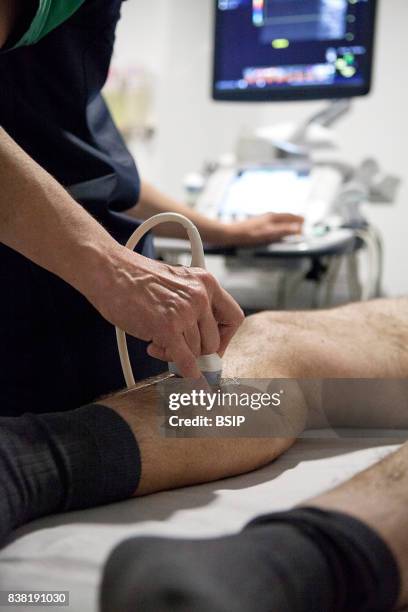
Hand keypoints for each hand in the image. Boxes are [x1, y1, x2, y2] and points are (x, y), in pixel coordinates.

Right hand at [89, 246, 244, 378]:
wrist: (110, 271)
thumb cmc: (136, 277)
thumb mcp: (177, 283)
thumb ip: (192, 306)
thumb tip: (199, 340)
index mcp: (205, 282)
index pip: (233, 318)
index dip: (225, 338)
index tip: (213, 346)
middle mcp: (200, 296)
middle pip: (213, 340)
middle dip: (199, 353)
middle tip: (181, 351)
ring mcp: (185, 312)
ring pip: (196, 351)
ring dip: (179, 355)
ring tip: (159, 343)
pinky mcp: (167, 327)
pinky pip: (185, 360)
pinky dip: (186, 372)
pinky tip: (180, 371)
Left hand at [221, 213, 303, 246]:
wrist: (231, 234)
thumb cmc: (249, 234)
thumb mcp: (268, 233)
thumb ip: (283, 230)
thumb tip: (297, 228)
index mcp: (273, 217)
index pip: (290, 217)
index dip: (298, 220)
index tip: (306, 223)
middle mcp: (268, 216)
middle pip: (285, 216)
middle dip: (294, 220)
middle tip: (302, 223)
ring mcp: (263, 219)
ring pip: (279, 219)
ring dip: (287, 222)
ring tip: (292, 226)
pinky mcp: (257, 224)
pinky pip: (273, 222)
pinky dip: (279, 225)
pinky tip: (276, 229)